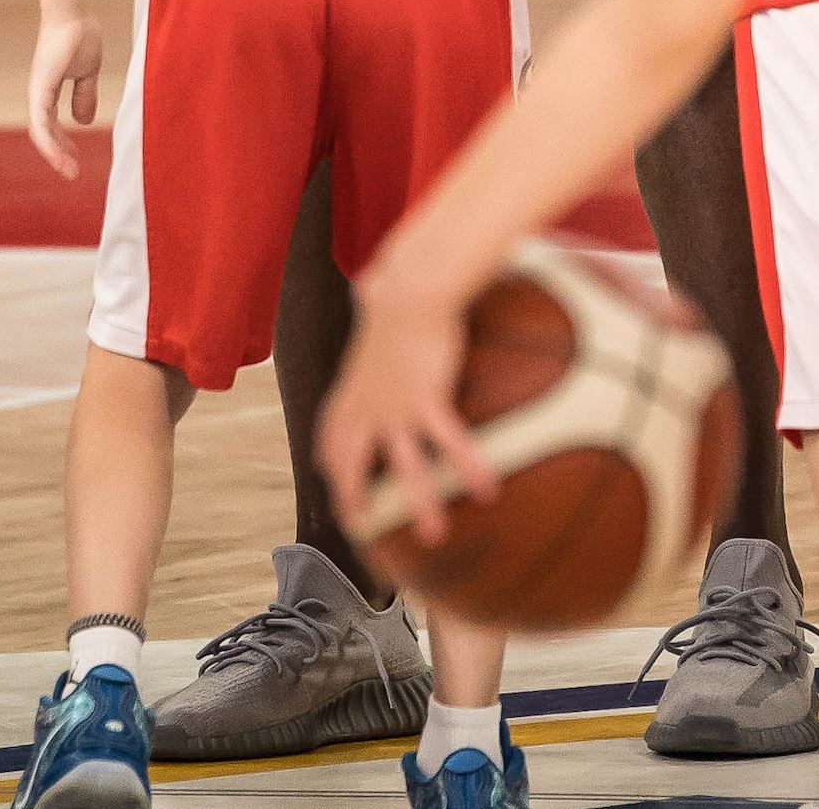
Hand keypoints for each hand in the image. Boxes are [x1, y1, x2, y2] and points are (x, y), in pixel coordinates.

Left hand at [26, 12, 105, 176]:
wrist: (75, 16)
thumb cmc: (79, 37)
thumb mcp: (88, 73)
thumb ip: (84, 95)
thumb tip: (83, 122)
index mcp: (49, 92)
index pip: (51, 126)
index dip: (62, 145)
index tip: (75, 162)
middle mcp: (39, 95)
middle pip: (45, 133)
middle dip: (58, 155)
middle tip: (72, 173)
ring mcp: (37, 92)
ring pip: (41, 132)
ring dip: (53, 153)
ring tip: (68, 170)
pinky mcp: (40, 89)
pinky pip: (41, 121)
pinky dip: (48, 139)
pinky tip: (57, 154)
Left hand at [315, 279, 491, 546]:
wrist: (410, 288)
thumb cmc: (398, 288)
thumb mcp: (376, 303)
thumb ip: (372, 304)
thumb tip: (372, 282)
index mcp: (353, 387)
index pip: (331, 434)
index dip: (330, 461)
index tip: (331, 478)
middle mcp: (368, 406)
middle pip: (352, 465)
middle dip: (353, 499)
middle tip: (361, 528)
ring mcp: (395, 409)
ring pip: (404, 469)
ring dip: (419, 504)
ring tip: (434, 535)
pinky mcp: (425, 403)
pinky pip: (449, 445)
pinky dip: (468, 468)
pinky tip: (487, 490)